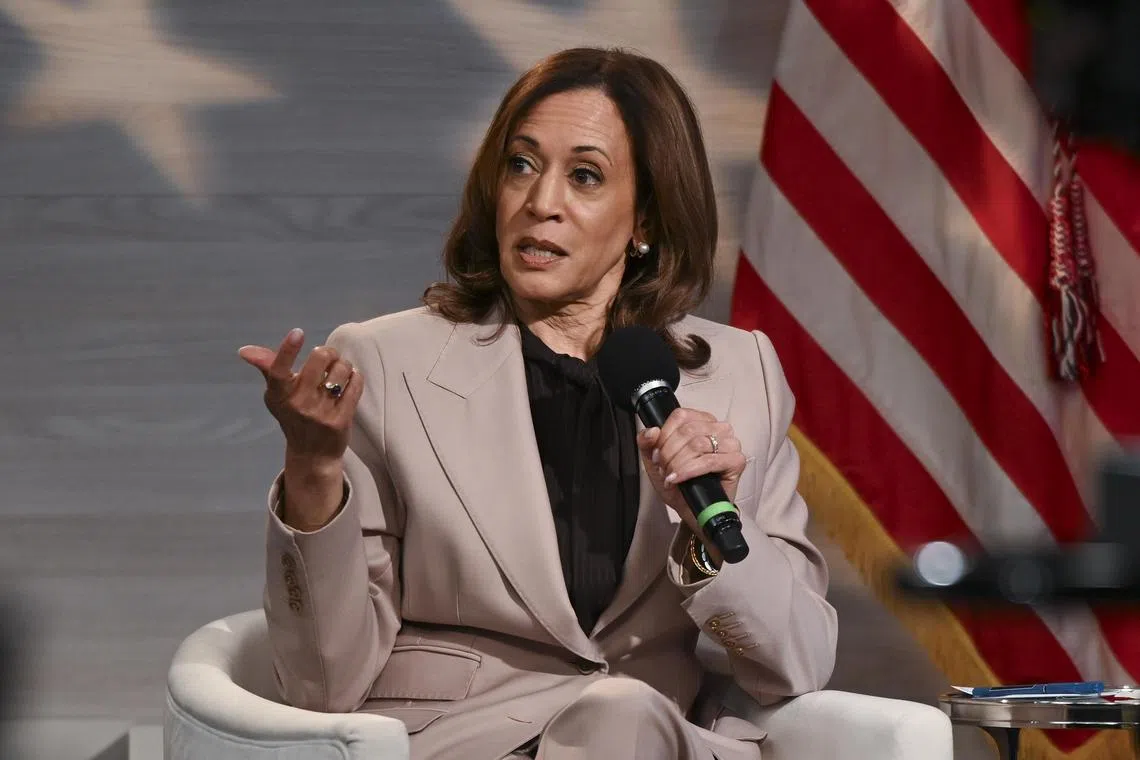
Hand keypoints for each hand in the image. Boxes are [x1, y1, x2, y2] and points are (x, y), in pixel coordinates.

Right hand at [239, 328, 362, 527]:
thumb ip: (267, 368)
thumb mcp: (277, 395)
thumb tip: (244, 350)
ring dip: (344, 366)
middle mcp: (297, 405)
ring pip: (342, 369)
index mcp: (279, 396)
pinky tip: (350, 383)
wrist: (312, 455)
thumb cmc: (294, 416)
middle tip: (328, 360)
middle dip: (329, 353)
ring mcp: (320, 414)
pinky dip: (355, 378)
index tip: (297, 333)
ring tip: (339, 375)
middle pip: (320, 359)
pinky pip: (355, 384)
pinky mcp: (340, 421)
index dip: (287, 350)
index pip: (278, 371)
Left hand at [636, 409, 745, 552]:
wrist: (691, 510)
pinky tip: (679, 479)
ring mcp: (731, 443)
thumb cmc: (678, 484)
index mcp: (702, 421)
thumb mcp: (654, 460)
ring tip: (671, 476)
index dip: (664, 436)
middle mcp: (719, 428)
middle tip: (664, 469)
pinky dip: (689, 471)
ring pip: (697, 445)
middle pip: (687, 431)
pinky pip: (709, 461)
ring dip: (678, 464)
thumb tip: (651, 431)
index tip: (656, 455)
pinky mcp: (736, 461)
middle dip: (669, 453)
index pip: (680, 416)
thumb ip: (646, 442)